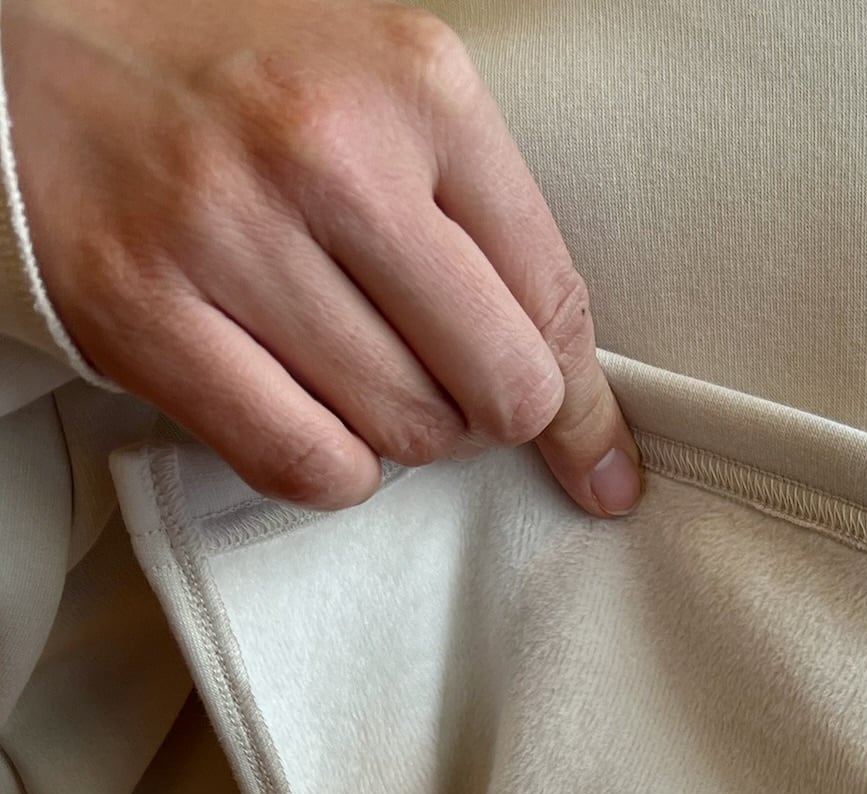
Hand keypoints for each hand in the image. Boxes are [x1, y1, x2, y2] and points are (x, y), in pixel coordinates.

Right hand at [0, 0, 642, 515]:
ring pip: (402, 434)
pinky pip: (302, 463)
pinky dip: (326, 466)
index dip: (585, 408)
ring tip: (352, 370)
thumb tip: (584, 407)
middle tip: (450, 397)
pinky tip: (306, 412)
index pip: (555, 302)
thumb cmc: (232, 76)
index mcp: (417, 84)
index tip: (597, 464)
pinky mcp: (143, 311)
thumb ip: (483, 214)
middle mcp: (327, 152)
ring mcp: (227, 233)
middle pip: (496, 388)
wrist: (32, 42)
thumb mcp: (380, 87)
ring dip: (398, 435)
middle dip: (489, 421)